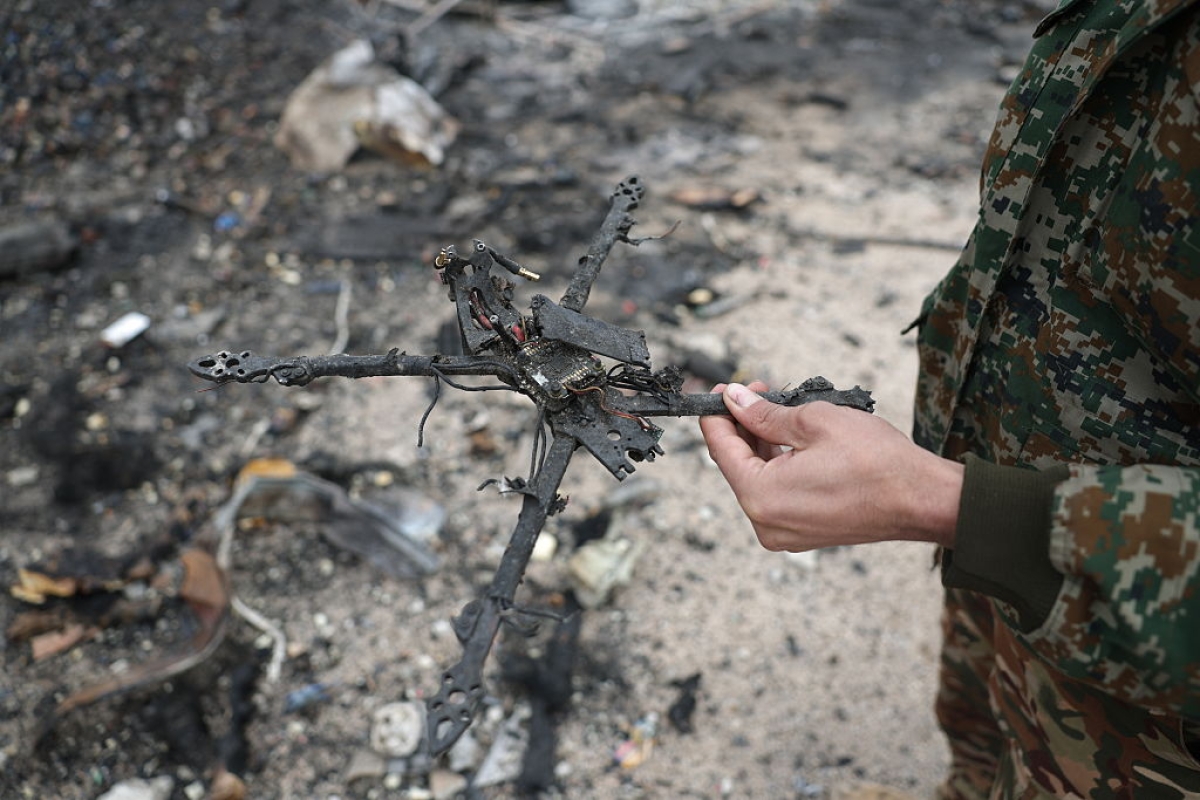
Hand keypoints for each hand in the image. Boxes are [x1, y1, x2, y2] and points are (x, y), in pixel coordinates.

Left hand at [698, 382, 962, 551]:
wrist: (923, 500)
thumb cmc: (876, 462)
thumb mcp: (813, 422)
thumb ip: (764, 414)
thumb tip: (734, 401)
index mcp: (760, 496)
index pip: (720, 447)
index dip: (716, 413)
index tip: (718, 390)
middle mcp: (765, 522)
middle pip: (735, 464)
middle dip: (741, 424)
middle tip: (756, 390)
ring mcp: (783, 532)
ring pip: (755, 477)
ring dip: (760, 442)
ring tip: (777, 408)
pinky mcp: (802, 532)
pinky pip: (775, 493)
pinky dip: (776, 464)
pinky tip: (789, 438)